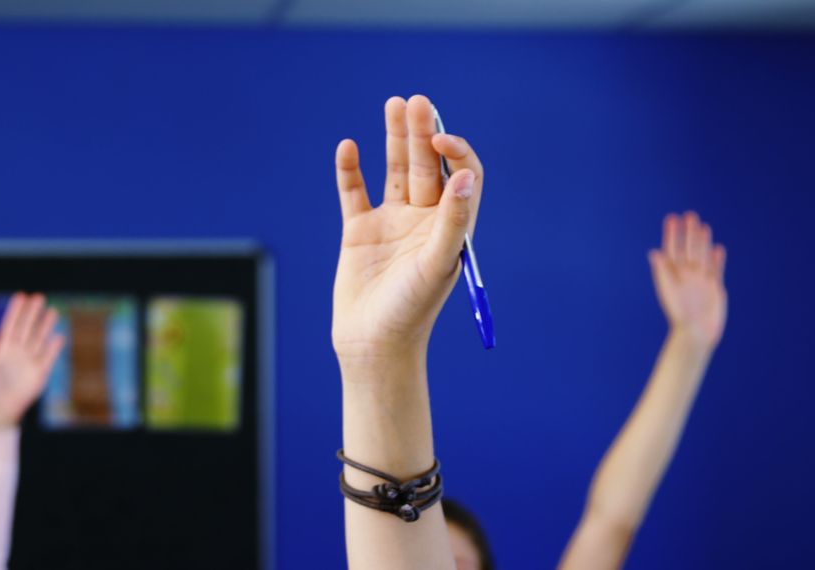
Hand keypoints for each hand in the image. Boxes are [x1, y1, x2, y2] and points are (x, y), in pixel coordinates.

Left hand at [0, 293, 64, 428]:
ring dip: (46, 325)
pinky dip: (54, 347)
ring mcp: (30, 360)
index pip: (11, 324)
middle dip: (33, 313)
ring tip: (53, 311)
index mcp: (2, 347)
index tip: (21, 296)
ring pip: (40, 338)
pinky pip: (49, 357)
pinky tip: (59, 336)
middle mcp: (18, 351)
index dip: (16, 311)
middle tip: (39, 297)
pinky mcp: (40, 372)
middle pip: (28, 328)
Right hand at [332, 95, 484, 361]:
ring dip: (394, 139)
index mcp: (450, 226)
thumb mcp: (437, 263)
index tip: (439, 141)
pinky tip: (348, 147)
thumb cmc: (412, 311)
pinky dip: (350, 170)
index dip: (454, 153)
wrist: (373, 345)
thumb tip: (466, 176)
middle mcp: (423, 220)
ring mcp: (390, 223)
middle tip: (414, 102)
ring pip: (394, 171)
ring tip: (393, 105)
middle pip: (425, 165)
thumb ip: (452, 219)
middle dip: (421, 133)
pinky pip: (354, 192)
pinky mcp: (359, 231)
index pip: (461, 176)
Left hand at [649, 212, 727, 348]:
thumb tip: (654, 252)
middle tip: (690, 215)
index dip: (672, 235)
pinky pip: (716, 270)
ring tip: (703, 226)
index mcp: (674, 274)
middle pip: (689, 249)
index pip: (673, 249)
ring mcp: (701, 280)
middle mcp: (687, 275)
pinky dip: (717, 259)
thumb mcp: (669, 290)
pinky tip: (718, 248)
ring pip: (702, 256)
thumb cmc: (678, 312)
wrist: (696, 331)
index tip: (672, 219)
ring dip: (703, 242)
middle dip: (689, 233)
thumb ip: (663, 271)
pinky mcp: (714, 288)